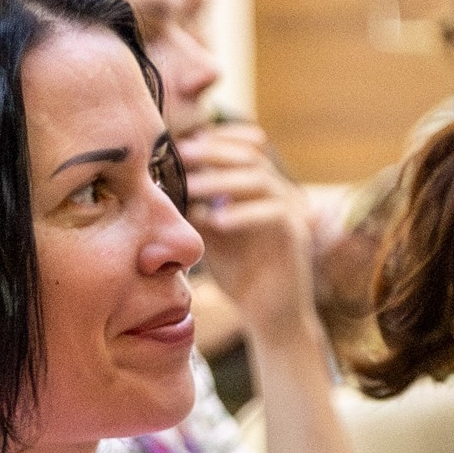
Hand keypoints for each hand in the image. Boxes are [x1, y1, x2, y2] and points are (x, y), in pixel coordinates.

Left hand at [175, 124, 315, 339]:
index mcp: (259, 187)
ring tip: (192, 187)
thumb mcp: (209, 235)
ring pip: (260, 179)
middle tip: (182, 153)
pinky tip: (217, 221)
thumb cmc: (238, 273)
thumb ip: (194, 209)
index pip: (243, 146)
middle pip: (250, 154)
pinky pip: (273, 213)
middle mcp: (277, 191)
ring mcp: (290, 210)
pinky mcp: (295, 234)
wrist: (271, 314)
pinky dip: (243, 214)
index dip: (216, 139)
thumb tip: (158, 186)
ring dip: (223, 180)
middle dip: (214, 151)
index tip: (181, 141)